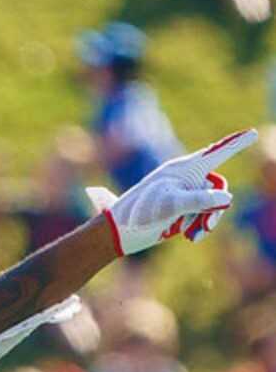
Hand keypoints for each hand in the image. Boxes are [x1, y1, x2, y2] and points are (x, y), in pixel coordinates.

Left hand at [88, 128, 257, 254]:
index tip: (253, 134)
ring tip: (191, 235)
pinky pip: (200, 214)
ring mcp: (183, 193)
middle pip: (218, 186)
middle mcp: (186, 178)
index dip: (236, 144)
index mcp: (184, 169)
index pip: (216, 153)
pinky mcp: (180, 209)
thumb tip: (227, 198)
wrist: (118, 233)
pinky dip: (198, 225)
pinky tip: (187, 236)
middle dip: (216, 207)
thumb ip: (200, 199)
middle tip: (205, 226)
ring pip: (211, 202)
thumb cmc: (140, 213)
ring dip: (207, 220)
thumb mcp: (171, 205)